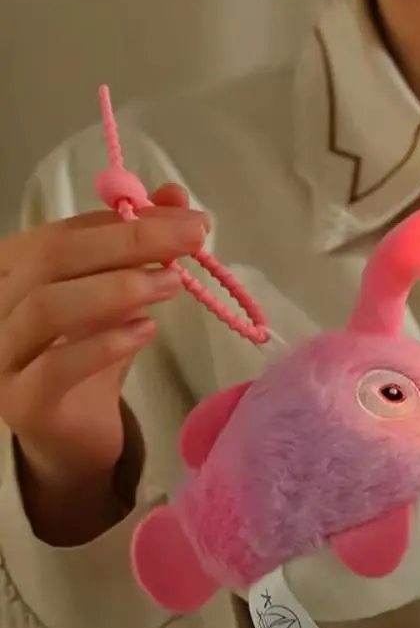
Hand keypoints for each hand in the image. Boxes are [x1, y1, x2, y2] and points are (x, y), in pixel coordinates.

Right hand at [0, 185, 207, 499]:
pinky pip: (54, 366)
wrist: (74, 432)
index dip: (130, 220)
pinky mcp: (20, 401)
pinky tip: (146, 330)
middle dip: (130, 242)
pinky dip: (105, 343)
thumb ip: (142, 242)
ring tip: (172, 283)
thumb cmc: (93, 350)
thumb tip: (175, 194)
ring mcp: (0, 354)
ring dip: (118, 287)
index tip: (190, 218)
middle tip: (193, 238)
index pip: (68, 231)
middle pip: (54, 258)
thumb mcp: (121, 290)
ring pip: (46, 306)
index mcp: (13, 268)